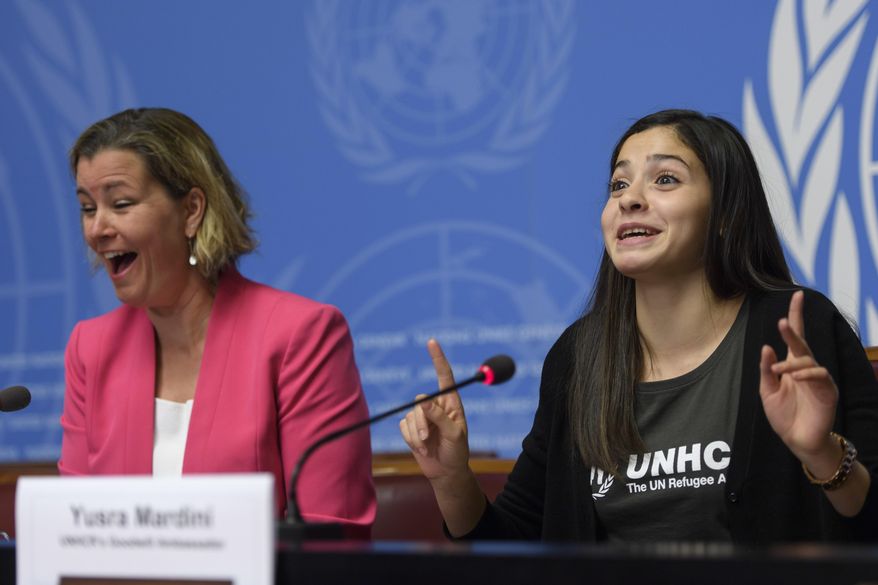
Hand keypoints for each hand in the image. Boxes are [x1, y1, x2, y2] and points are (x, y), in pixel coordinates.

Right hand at [399, 339, 470, 480]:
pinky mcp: (411, 428)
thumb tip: (423, 400)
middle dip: (422, 422)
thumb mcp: (454, 434)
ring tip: (427, 446)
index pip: (444, 376)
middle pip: (420, 403)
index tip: (432, 342)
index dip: (438, 358)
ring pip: (410, 416)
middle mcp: (436, 406)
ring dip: (417, 435)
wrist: (446, 472)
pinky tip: (421, 448)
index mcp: (451, 403)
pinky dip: (411, 439)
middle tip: (429, 438)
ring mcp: (422, 417)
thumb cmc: (457, 452)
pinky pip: (403, 426)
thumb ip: (439, 416)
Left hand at [759, 291, 838, 462]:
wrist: (798, 440)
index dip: (796, 315)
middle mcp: (805, 368)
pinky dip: (807, 374)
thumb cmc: (783, 415)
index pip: (795, 336)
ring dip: (791, 363)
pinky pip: (820, 375)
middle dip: (792, 330)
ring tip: (778, 372)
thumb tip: (767, 347)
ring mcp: (817, 378)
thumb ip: (766, 370)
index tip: (797, 294)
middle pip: (802, 343)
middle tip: (782, 322)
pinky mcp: (827, 390)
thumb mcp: (767, 391)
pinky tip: (796, 378)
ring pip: (808, 360)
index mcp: (790, 365)